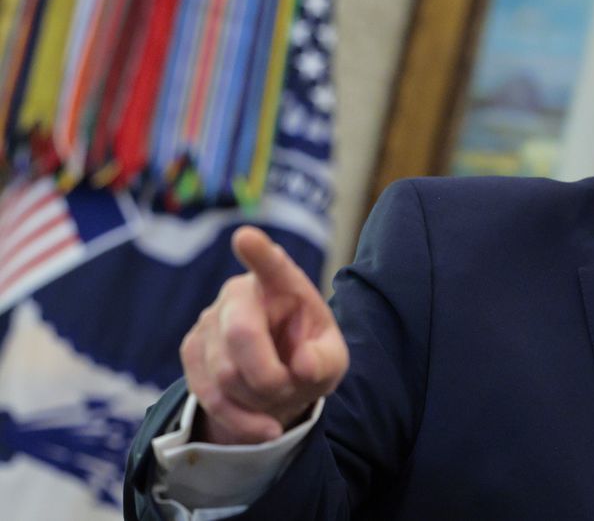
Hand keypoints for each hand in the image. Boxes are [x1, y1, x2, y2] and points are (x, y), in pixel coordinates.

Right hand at [181, 226, 348, 444]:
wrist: (279, 382)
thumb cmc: (308, 359)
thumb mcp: (331, 362)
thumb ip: (324, 361)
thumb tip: (300, 365)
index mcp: (284, 284)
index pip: (272, 266)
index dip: (258, 253)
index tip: (246, 237)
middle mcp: (240, 293)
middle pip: (242, 335)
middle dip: (268, 377)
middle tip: (289, 390)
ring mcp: (210, 319)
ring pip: (224, 373)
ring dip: (257, 401)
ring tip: (278, 400)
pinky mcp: (192, 350)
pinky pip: (208, 395)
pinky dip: (239, 419)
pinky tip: (262, 426)